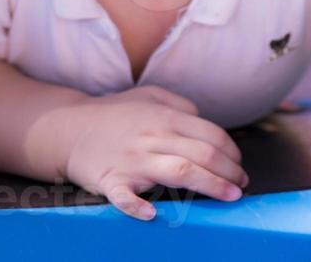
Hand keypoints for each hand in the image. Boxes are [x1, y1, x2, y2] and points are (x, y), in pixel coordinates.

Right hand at [61, 84, 248, 220]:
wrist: (69, 128)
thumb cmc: (114, 114)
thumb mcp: (150, 95)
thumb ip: (180, 104)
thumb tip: (204, 119)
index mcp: (165, 117)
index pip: (211, 134)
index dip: (232, 152)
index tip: (240, 167)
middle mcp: (153, 137)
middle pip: (203, 154)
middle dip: (230, 172)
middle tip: (241, 185)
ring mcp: (133, 159)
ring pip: (180, 171)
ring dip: (210, 185)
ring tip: (229, 196)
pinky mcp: (111, 180)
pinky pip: (124, 196)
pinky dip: (137, 206)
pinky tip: (152, 214)